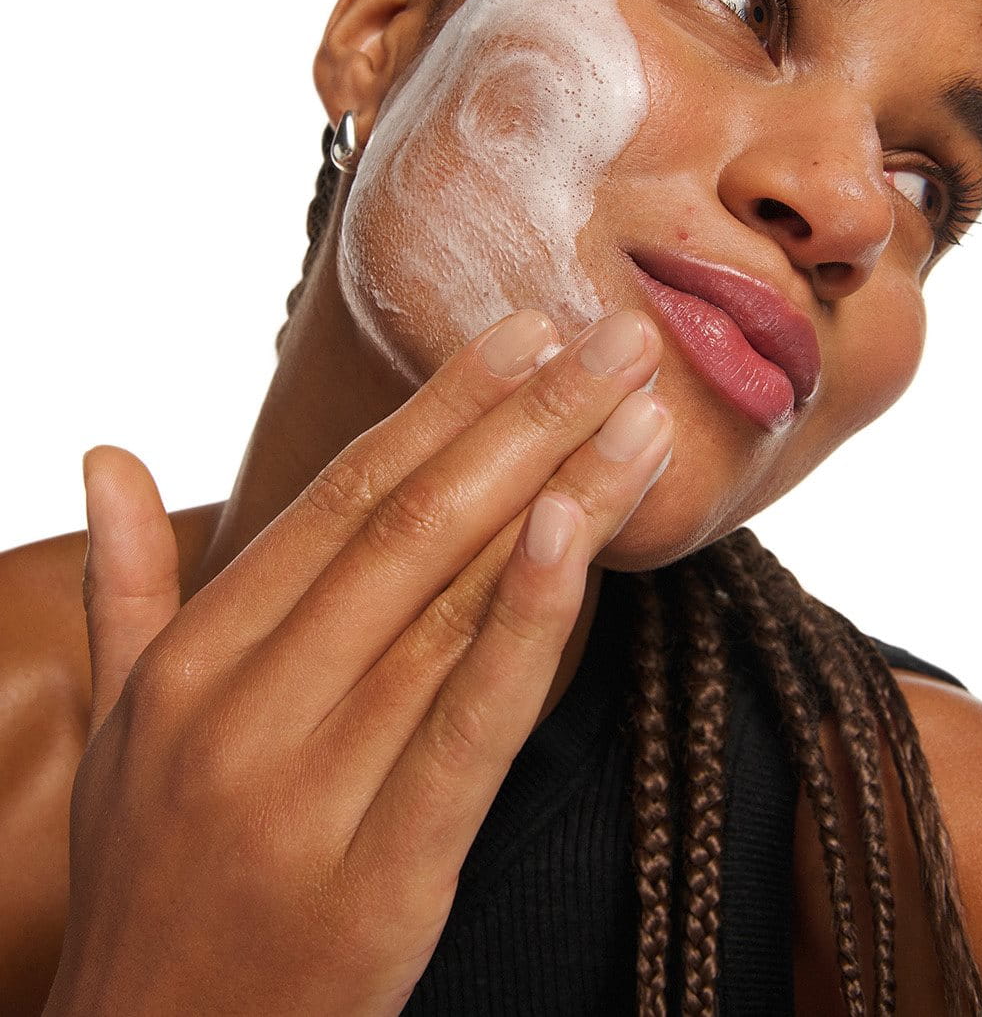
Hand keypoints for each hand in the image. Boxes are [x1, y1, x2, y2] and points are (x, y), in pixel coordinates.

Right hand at [46, 308, 671, 1015]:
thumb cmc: (149, 880)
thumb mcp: (122, 726)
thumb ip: (128, 588)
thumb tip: (107, 457)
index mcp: (195, 659)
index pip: (340, 496)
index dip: (442, 407)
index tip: (525, 334)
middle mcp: (247, 709)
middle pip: (412, 527)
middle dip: (527, 419)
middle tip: (616, 339)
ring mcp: (309, 794)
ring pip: (455, 607)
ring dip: (561, 493)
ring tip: (641, 411)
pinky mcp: (382, 878)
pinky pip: (470, 724)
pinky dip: (530, 622)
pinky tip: (578, 531)